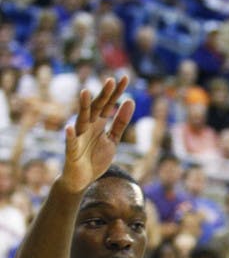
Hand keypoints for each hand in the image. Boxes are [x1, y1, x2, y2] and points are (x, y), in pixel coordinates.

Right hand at [62, 76, 133, 193]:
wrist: (82, 179)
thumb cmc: (95, 158)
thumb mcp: (112, 140)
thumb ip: (120, 123)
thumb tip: (130, 101)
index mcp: (99, 123)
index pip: (108, 104)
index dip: (116, 92)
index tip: (125, 77)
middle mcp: (88, 126)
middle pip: (96, 108)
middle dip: (103, 95)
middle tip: (111, 80)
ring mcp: (79, 136)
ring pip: (81, 119)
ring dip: (83, 106)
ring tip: (85, 93)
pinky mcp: (71, 150)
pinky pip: (70, 142)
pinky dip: (69, 135)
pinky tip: (69, 128)